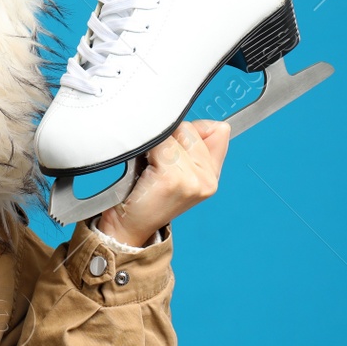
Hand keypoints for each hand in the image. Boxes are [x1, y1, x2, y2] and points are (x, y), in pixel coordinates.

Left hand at [95, 119, 230, 246]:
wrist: (128, 226)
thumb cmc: (146, 195)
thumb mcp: (177, 170)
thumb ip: (192, 146)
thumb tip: (188, 119)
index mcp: (213, 175)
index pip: (218, 130)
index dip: (191, 131)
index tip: (175, 144)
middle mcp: (209, 178)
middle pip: (190, 128)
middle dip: (169, 137)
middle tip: (156, 160)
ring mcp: (194, 180)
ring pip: (174, 133)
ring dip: (156, 143)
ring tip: (150, 164)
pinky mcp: (173, 178)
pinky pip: (160, 143)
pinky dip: (147, 149)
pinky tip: (144, 167)